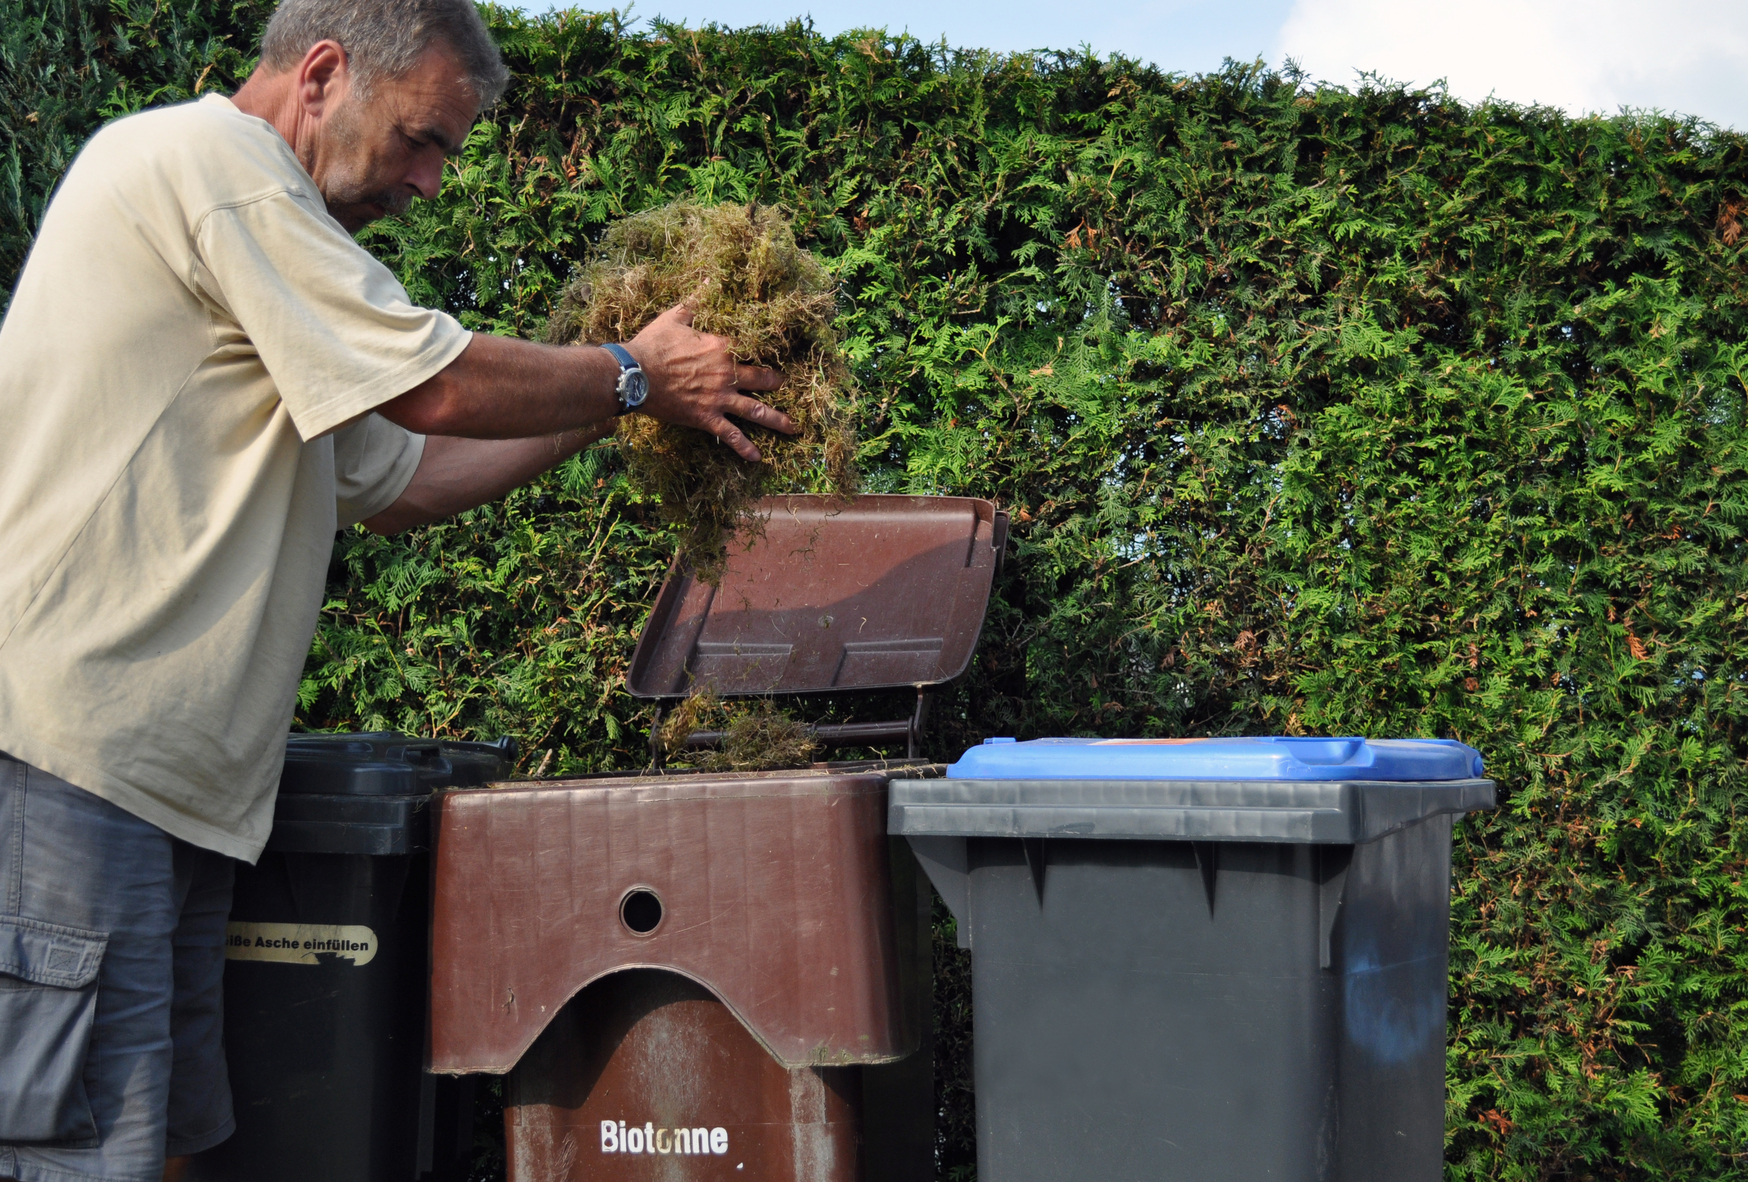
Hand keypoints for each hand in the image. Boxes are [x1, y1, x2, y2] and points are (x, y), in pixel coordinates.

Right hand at [623, 303, 796, 460]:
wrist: (634, 374)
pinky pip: (731, 435)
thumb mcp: (675, 317)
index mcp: (722, 347)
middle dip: (778, 384)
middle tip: (789, 388)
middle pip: (764, 380)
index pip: (755, 347)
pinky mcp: (706, 418)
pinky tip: (758, 458)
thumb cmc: (653, 344)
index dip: (768, 349)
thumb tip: (710, 279)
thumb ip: (696, 300)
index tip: (779, 352)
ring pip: (756, 411)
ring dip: (777, 420)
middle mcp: (727, 374)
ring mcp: (719, 399)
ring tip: (793, 428)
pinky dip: (745, 448)